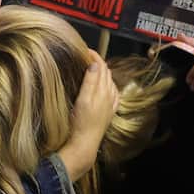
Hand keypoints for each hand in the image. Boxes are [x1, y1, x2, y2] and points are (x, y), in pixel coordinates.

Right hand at [59, 56, 119, 180]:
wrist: (84, 143)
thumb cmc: (81, 123)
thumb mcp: (83, 99)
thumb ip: (90, 81)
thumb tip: (95, 64)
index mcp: (102, 91)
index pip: (101, 67)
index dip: (94, 56)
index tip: (85, 50)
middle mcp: (108, 96)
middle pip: (106, 73)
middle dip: (98, 62)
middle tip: (86, 57)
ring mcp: (109, 104)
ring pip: (109, 82)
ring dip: (102, 73)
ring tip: (92, 68)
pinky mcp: (108, 112)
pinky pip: (112, 94)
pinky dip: (108, 85)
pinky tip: (105, 87)